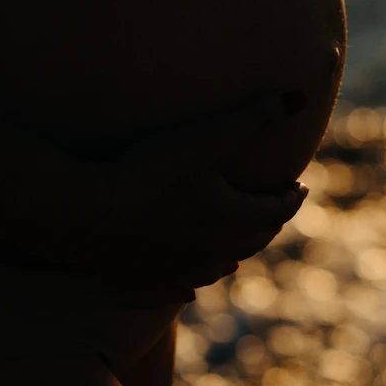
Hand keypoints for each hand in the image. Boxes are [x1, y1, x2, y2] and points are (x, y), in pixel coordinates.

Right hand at [0, 57, 308, 301]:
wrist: (82, 213)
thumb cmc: (146, 170)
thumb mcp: (205, 138)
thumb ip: (254, 117)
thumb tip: (302, 97)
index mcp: (234, 221)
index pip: (276, 211)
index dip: (291, 197)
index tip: (298, 185)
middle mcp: (215, 254)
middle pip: (253, 239)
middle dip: (268, 221)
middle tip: (275, 208)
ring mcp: (180, 273)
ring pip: (221, 266)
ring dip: (235, 251)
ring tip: (239, 241)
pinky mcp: (147, 283)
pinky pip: (181, 288)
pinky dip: (194, 280)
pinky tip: (192, 284)